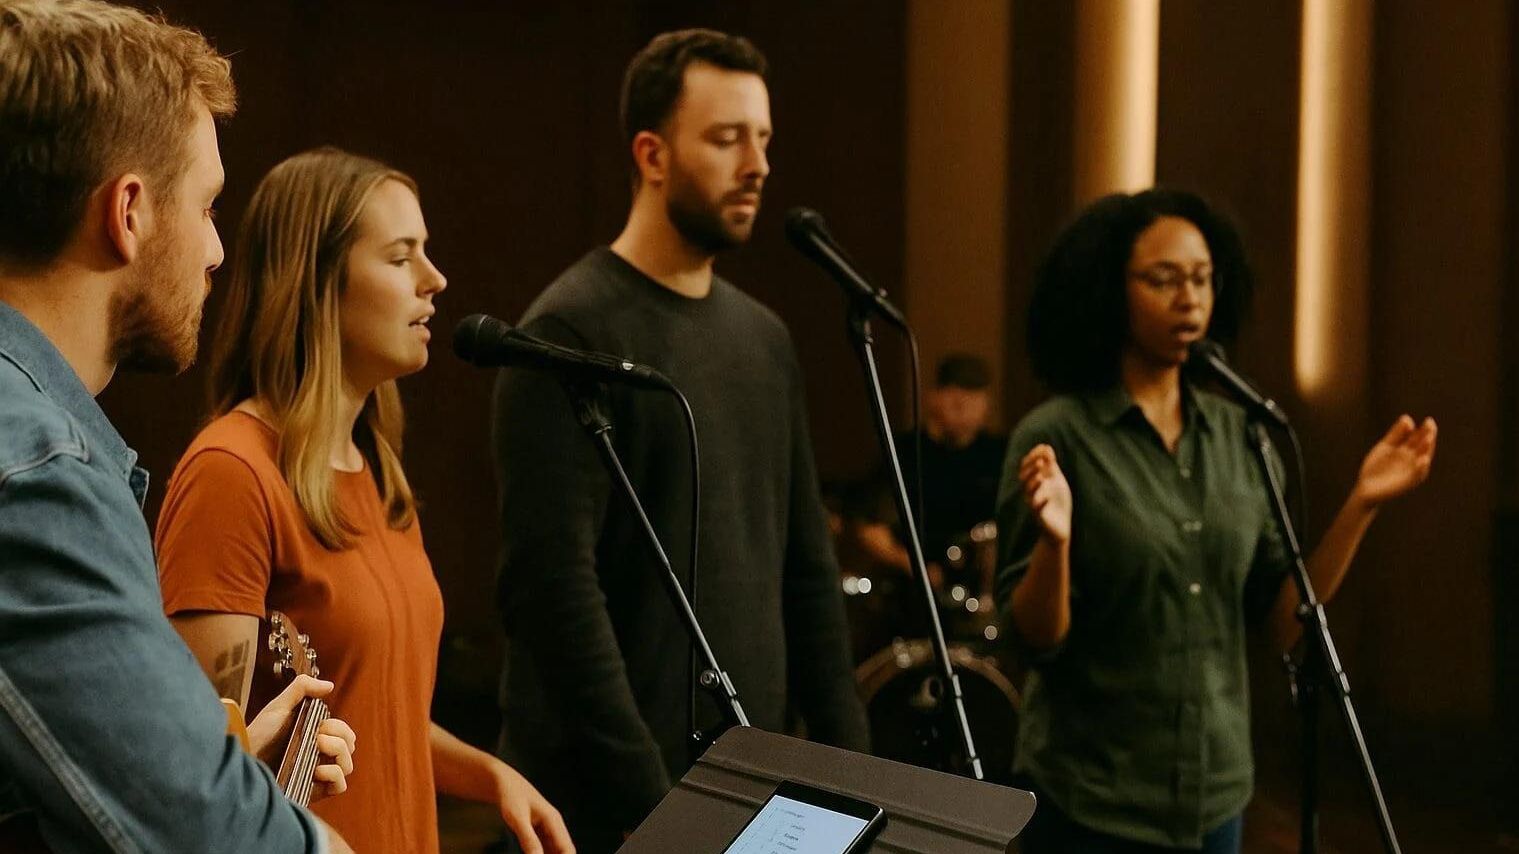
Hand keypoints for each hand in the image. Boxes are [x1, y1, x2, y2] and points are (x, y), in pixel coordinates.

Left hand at [247, 674, 355, 800]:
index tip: (320, 726)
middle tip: (317, 737)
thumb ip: (302, 688)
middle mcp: (319, 757)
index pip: (344, 733)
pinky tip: (317, 770)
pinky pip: (340, 786)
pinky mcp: (313, 792)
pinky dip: (334, 775)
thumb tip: (329, 686)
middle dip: (339, 738)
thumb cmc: (257, 735)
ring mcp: (317, 775)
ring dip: (338, 753)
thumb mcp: (279, 706)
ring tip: (317, 748)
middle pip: (349, 748)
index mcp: (316, 737)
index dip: (338, 727)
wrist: (243, 760)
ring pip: (347, 766)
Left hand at [493, 760, 574, 853]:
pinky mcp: (538, 833)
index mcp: (554, 821)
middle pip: (563, 852)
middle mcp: (554, 826)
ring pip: (555, 851)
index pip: (567, 849)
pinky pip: (545, 850)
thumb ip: (528, 839)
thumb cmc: (510, 797)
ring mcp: (547, 829)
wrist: (503, 783)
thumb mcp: (517, 818)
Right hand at [1020, 444, 1071, 543]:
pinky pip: (1037, 509)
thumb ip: (1051, 466)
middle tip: (1039, 461)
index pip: (1027, 466)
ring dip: (1033, 483)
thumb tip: (1046, 447)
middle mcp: (1031, 492)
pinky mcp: (1040, 517)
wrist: (1060, 528)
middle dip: (1030, 468)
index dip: (1033, 456)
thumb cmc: (1057, 503)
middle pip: (1024, 478)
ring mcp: (1034, 504)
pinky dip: (1042, 502)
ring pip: (1028, 493)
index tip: (1044, 447)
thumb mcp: (1056, 481)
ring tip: (1040, 476)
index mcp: (1035, 481)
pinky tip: (1048, 497)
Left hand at [1354, 415, 1437, 507]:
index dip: (1424, 430)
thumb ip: (1396, 434)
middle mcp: (1412, 460)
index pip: (1418, 438)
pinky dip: (1420, 468)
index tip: (1428, 420)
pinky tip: (1423, 459)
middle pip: (1422, 447)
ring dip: (1426, 450)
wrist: (1366, 488)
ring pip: (1422, 459)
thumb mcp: (1385, 447)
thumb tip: (1407, 418)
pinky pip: (1417, 475)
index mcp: (1407, 451)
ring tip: (1428, 439)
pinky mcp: (1408, 482)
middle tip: (1431, 425)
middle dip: (1427, 436)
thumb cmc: (1376, 467)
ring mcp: (1411, 471)